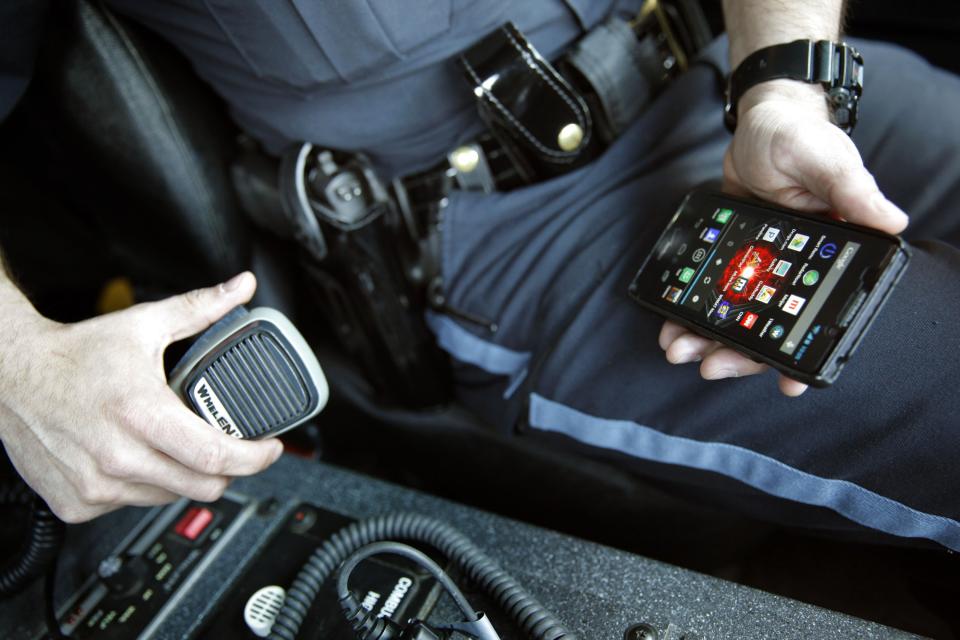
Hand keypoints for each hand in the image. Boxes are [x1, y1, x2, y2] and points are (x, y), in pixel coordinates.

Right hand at [0, 272, 282, 521]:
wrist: (11, 376)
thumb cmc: (75, 355)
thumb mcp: (144, 325)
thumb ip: (200, 308)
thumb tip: (240, 288)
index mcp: (141, 414)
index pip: (215, 455)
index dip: (254, 458)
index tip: (270, 448)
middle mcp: (118, 456)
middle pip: (202, 485)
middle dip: (228, 470)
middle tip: (231, 449)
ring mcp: (96, 485)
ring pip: (170, 497)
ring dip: (184, 477)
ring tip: (178, 446)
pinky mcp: (78, 503)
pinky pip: (132, 505)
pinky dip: (145, 486)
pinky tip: (137, 458)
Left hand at [659, 81, 908, 395]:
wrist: (761, 120)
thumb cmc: (800, 138)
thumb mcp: (827, 162)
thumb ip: (852, 192)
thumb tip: (891, 222)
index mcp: (828, 258)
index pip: (818, 317)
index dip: (805, 354)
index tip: (788, 385)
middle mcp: (795, 271)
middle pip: (768, 328)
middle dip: (739, 354)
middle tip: (709, 367)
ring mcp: (759, 267)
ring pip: (734, 317)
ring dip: (707, 339)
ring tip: (678, 351)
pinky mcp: (731, 256)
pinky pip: (710, 292)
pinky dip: (689, 311)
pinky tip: (669, 326)